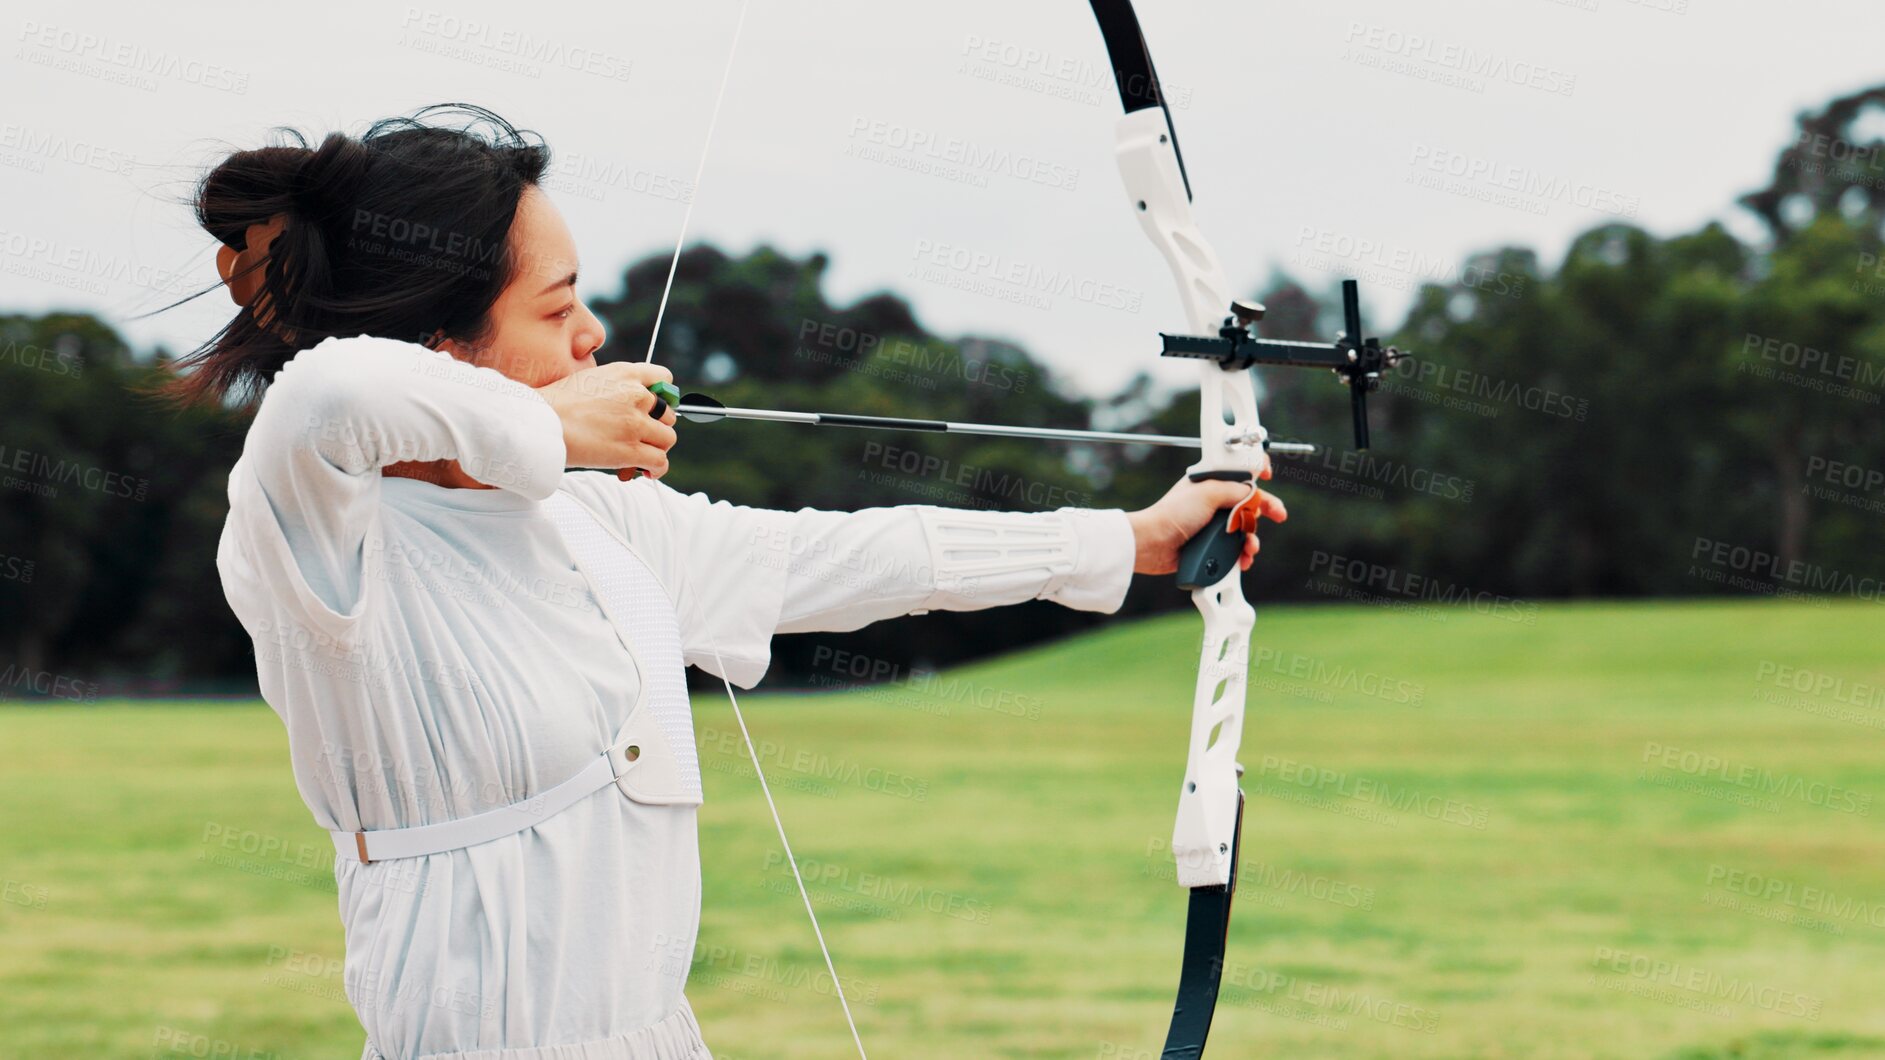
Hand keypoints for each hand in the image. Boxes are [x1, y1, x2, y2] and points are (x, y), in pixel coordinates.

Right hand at [536, 362, 678, 481]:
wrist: (538, 421)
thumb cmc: (553, 404)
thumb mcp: (588, 380)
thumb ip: (614, 388)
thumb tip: (623, 406)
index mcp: (624, 373)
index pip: (663, 378)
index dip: (663, 396)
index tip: (655, 409)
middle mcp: (635, 395)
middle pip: (668, 414)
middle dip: (656, 427)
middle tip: (640, 438)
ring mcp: (635, 422)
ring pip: (667, 439)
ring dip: (656, 449)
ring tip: (639, 457)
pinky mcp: (630, 449)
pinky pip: (659, 461)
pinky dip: (656, 468)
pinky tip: (644, 471)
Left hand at [1126, 475, 1286, 575]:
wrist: (1153, 543)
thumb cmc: (1173, 514)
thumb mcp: (1208, 492)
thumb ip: (1236, 490)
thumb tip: (1253, 495)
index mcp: (1212, 482)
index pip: (1240, 472)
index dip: (1257, 470)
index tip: (1269, 474)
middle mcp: (1214, 502)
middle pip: (1249, 503)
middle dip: (1264, 510)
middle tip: (1279, 515)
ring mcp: (1213, 525)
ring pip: (1245, 529)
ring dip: (1253, 539)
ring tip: (1250, 548)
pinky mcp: (1210, 546)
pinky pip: (1235, 549)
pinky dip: (1242, 555)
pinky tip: (1243, 560)